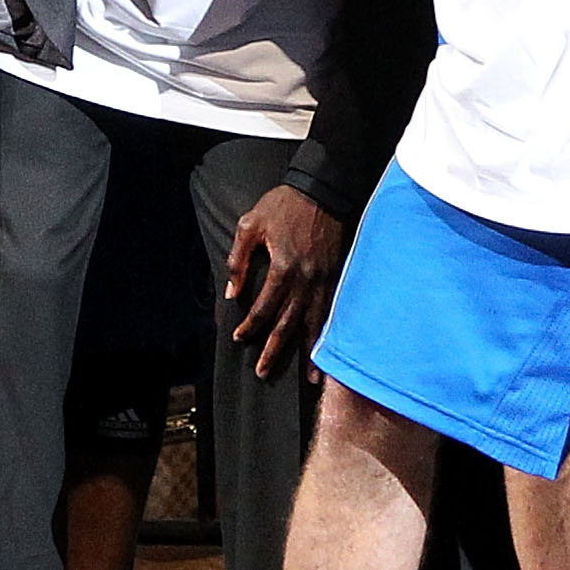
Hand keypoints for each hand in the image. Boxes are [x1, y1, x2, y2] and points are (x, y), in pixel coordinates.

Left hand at [225, 185, 351, 378]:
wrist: (322, 189)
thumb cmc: (284, 204)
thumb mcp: (250, 224)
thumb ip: (238, 259)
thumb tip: (232, 292)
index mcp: (284, 268)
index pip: (263, 307)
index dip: (250, 326)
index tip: (239, 338)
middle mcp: (306, 280)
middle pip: (288, 324)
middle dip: (274, 350)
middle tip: (263, 372)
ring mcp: (324, 280)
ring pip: (314, 324)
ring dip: (309, 353)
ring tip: (308, 380)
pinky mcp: (337, 276)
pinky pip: (332, 312)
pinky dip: (329, 334)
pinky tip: (328, 351)